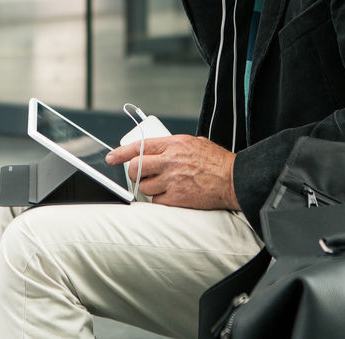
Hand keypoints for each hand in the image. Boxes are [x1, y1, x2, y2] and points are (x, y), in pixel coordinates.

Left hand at [105, 134, 239, 210]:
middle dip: (133, 173)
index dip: (121, 153)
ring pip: (145, 186)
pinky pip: (157, 201)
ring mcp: (173, 180)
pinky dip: (159, 200)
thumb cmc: (217, 162)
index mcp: (174, 143)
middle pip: (136, 167)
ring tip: (161, 185)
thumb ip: (175, 146)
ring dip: (148, 188)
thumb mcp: (195, 143)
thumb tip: (159, 150)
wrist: (233, 180)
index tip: (110, 157)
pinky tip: (170, 196)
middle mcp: (170, 161)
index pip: (140, 146)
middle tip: (139, 176)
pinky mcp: (177, 198)